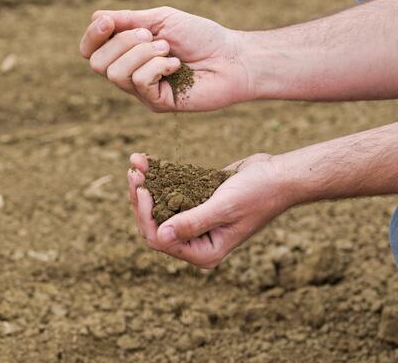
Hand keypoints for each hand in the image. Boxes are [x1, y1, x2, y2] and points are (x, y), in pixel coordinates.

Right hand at [80, 7, 250, 111]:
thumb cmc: (201, 37)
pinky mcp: (157, 103)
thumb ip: (129, 20)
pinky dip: (157, 66)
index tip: (108, 23)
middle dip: (123, 42)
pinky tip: (176, 65)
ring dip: (142, 53)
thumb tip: (96, 18)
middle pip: (98, 63)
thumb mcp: (162, 20)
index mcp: (129, 53)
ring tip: (167, 50)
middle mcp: (132, 74)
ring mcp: (144, 91)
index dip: (92, 36)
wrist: (230, 58)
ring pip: (116, 73)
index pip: (91, 51)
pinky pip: (140, 82)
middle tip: (154, 36)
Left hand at [127, 153, 292, 268]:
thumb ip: (193, 223)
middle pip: (155, 224)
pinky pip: (171, 193)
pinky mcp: (197, 201)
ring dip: (146, 185)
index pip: (161, 240)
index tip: (142, 189)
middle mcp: (197, 239)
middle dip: (141, 199)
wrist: (277, 176)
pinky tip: (147, 161)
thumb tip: (161, 236)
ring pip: (160, 207)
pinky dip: (159, 177)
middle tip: (134, 173)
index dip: (145, 216)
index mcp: (204, 250)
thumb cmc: (258, 194)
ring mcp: (196, 220)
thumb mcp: (225, 208)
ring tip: (136, 163)